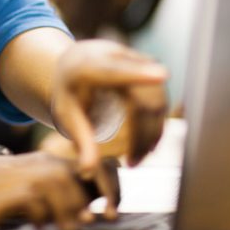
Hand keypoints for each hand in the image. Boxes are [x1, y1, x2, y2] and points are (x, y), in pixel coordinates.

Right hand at [0, 152, 93, 229]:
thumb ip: (0, 198)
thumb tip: (28, 211)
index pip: (47, 162)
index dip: (71, 181)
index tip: (83, 204)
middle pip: (55, 167)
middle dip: (78, 193)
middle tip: (86, 218)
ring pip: (49, 179)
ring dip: (68, 204)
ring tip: (71, 227)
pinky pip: (28, 197)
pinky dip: (44, 213)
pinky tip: (41, 228)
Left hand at [51, 39, 166, 177]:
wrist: (77, 63)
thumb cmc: (69, 92)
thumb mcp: (67, 116)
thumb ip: (81, 141)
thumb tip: (87, 173)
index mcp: (88, 65)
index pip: (114, 70)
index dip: (138, 73)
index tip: (162, 74)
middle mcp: (115, 56)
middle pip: (142, 96)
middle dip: (142, 133)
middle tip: (133, 163)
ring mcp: (134, 58)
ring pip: (156, 98)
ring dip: (152, 131)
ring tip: (137, 158)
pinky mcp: (148, 65)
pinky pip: (160, 96)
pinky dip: (156, 122)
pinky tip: (146, 144)